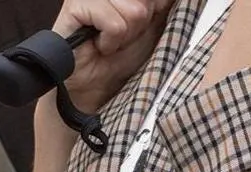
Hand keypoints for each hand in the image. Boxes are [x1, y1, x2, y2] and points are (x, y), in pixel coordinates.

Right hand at [52, 0, 173, 111]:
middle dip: (140, 26)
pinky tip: (100, 45)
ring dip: (126, 35)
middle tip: (123, 38)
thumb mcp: (150, 29)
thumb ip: (159, 7)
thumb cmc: (120, 58)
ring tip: (112, 42)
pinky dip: (111, 42)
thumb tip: (174, 0)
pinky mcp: (75, 5)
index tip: (141, 28)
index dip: (153, 13)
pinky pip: (115, 25)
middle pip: (145, 3)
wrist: (94, 84)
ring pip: (134, 12)